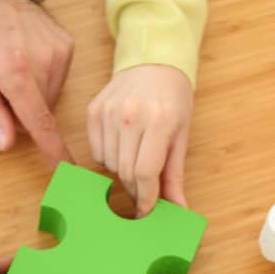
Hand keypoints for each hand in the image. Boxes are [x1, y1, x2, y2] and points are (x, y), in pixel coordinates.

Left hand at [0, 0, 74, 162]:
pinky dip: (42, 75)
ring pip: (50, 95)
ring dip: (32, 92)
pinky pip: (57, 77)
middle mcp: (42, 61)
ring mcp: (58, 51)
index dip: (53, 151)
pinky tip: (25, 52)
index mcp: (13, 70)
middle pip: (40, 111)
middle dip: (22, 110)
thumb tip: (8, 144)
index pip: (39, 122)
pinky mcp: (66, 43)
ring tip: (11, 62)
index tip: (67, 173)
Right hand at [86, 64, 192, 216]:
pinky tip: (122, 147)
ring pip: (110, 165)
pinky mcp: (93, 111)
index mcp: (159, 121)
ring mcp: (108, 112)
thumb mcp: (181, 135)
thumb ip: (175, 175)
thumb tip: (179, 209)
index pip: (145, 173)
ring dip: (123, 173)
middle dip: (136, 189)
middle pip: (126, 172)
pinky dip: (109, 158)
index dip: (146, 199)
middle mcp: (130, 115)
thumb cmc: (172, 99)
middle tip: (145, 190)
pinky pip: (96, 152)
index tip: (147, 211)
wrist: (152, 62)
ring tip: (136, 160)